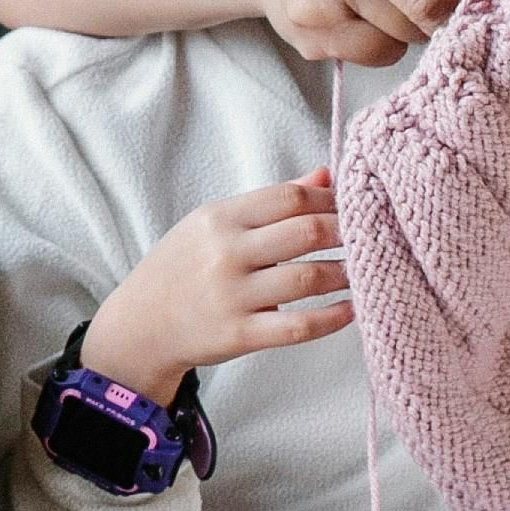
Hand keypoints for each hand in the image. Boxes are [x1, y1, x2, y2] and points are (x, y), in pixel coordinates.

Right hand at [80, 171, 352, 405]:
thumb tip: (326, 175)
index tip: (354, 207)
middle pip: (306, 232)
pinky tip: (350, 309)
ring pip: (308, 278)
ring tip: (366, 270)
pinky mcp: (238, 335)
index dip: (331, 200)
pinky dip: (331, 318)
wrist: (137, 327)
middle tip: (371, 236)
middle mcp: (226, 253)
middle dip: (347, 232)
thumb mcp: (214, 224)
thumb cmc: (182, 268)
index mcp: (221, 218)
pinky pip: (296, 327)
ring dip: (346, 273)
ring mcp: (232, 295)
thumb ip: (271, 202)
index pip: (290, 197)